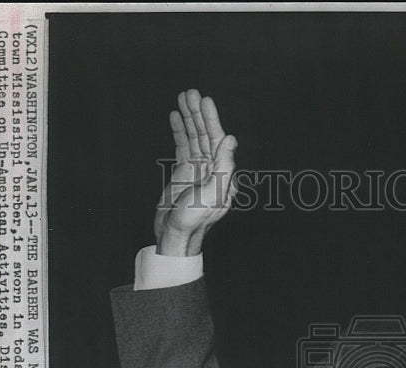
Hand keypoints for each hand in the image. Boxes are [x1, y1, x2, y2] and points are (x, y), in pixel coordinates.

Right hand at [154, 89, 237, 256]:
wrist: (175, 236)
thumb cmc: (193, 220)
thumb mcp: (211, 194)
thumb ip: (223, 167)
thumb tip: (230, 140)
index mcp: (222, 174)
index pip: (217, 140)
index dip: (211, 120)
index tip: (204, 101)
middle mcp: (212, 170)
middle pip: (204, 135)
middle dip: (197, 113)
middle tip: (190, 92)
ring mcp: (198, 170)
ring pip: (193, 138)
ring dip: (188, 118)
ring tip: (181, 97)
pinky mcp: (184, 173)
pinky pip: (182, 147)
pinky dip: (179, 131)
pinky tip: (175, 117)